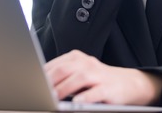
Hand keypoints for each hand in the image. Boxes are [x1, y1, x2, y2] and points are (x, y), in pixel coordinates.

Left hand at [45, 50, 161, 105]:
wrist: (129, 84)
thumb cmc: (99, 80)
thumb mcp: (80, 72)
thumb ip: (63, 75)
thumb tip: (41, 83)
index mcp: (77, 58)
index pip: (56, 64)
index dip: (43, 74)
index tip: (32, 83)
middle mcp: (87, 63)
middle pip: (64, 69)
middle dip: (50, 81)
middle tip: (40, 92)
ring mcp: (98, 75)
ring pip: (79, 79)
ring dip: (64, 89)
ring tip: (53, 98)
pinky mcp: (109, 88)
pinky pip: (95, 92)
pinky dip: (85, 97)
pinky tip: (76, 102)